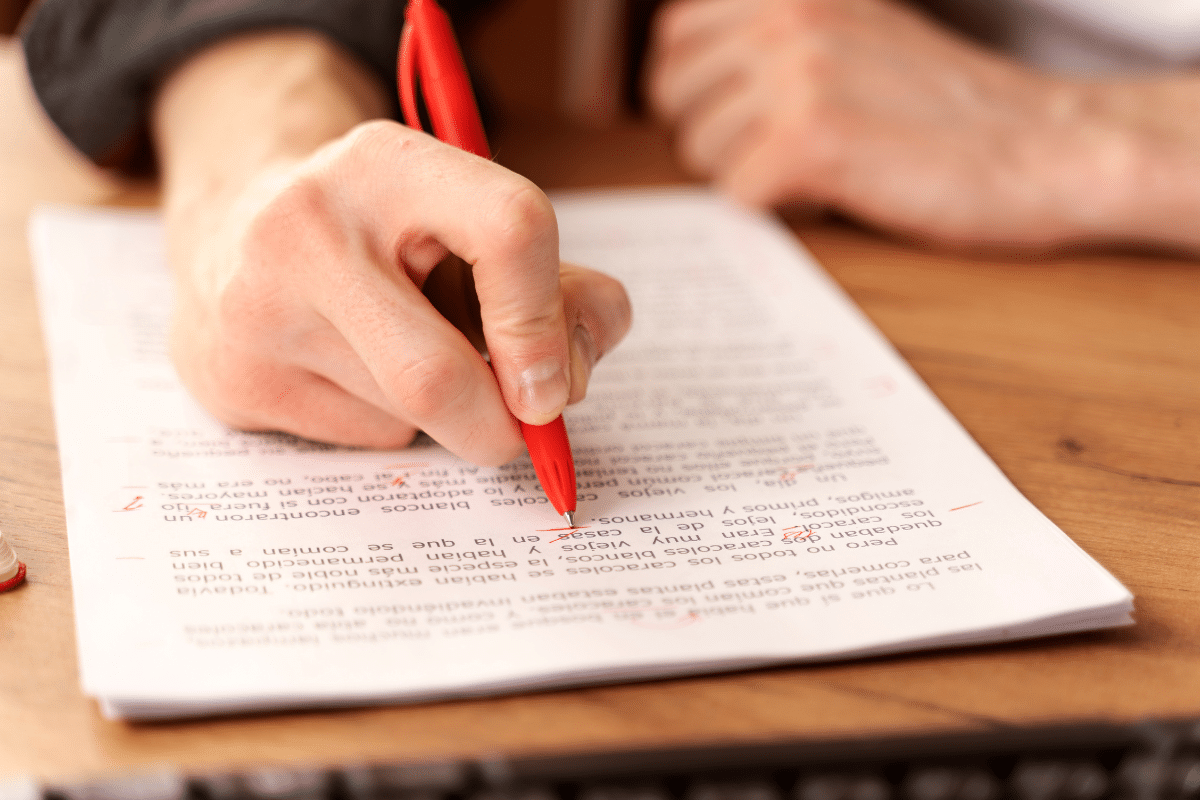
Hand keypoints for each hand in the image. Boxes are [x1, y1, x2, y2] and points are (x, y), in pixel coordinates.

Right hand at [154, 32, 630, 464]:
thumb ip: (558, 288)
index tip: (556, 379)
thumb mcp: (472, 224)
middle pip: (437, 377)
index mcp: (387, 162)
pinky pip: (359, 438)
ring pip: (405, 419)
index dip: (549, 321)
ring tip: (405, 354)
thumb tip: (575, 374)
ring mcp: (255, 309)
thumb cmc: (388, 234)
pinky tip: (353, 374)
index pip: (511, 230)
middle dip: (500, 425)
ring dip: (443, 416)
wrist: (237, 230)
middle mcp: (306, 227)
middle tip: (519, 424)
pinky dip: (392, 425)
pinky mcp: (230, 378)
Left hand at [645, 0, 1165, 248]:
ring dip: (749, 175)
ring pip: (700, 149)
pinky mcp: (811, 138)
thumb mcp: (855, 33)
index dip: (693, 89)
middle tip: (782, 152)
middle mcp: (786, 14)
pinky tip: (831, 194)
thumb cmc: (947, 107)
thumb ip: (775, 36)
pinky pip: (737, 193)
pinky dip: (778, 208)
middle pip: (674, 97)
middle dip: (714, 135)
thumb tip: (678, 72)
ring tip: (820, 169)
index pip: (675, 35)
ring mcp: (797, 72)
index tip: (740, 117)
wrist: (1043, 147)